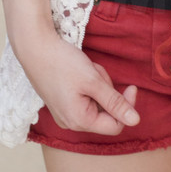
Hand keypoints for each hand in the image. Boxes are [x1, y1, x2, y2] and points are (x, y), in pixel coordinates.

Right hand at [18, 30, 139, 134]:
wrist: (34, 47)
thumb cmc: (62, 63)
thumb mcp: (93, 81)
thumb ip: (115, 103)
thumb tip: (136, 121)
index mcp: (79, 121)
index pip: (115, 124)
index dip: (126, 106)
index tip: (130, 86)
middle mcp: (70, 122)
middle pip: (105, 112)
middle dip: (106, 90)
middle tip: (96, 72)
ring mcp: (64, 113)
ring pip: (95, 102)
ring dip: (97, 84)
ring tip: (85, 69)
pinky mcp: (62, 103)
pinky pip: (84, 97)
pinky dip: (87, 84)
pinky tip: (78, 71)